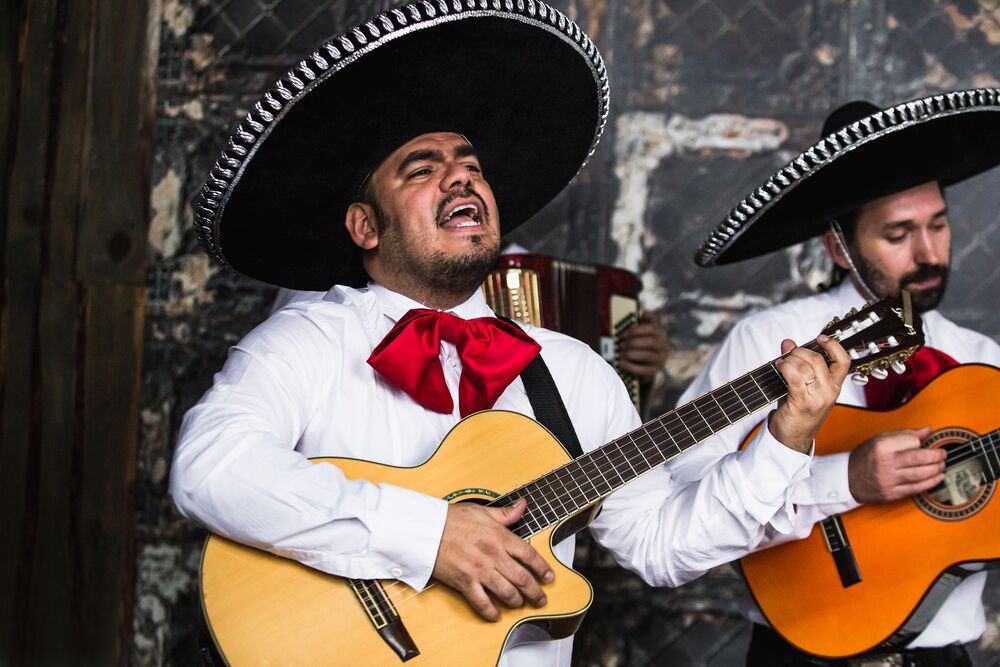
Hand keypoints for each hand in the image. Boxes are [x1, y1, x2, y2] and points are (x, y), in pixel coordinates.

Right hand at [431, 498, 553, 621]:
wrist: (426, 529)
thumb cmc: (452, 519)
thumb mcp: (482, 511)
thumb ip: (505, 513)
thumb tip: (522, 506)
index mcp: (499, 536)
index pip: (529, 555)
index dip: (542, 568)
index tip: (549, 577)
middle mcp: (493, 555)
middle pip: (522, 578)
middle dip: (535, 592)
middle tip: (541, 599)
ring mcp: (479, 570)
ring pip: (507, 592)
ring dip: (517, 601)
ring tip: (521, 604)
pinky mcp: (464, 582)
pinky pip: (482, 602)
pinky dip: (491, 612)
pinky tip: (496, 615)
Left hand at [619, 311, 668, 381]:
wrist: (647, 363)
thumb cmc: (643, 344)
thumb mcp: (643, 332)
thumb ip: (644, 322)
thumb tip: (646, 312)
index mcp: (661, 334)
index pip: (651, 329)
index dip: (636, 330)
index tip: (624, 333)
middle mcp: (664, 346)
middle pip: (650, 342)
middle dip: (633, 343)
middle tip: (621, 344)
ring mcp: (661, 360)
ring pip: (647, 355)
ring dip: (632, 354)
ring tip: (621, 353)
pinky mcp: (655, 371)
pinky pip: (644, 369)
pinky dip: (631, 366)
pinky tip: (622, 363)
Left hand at [768, 335, 849, 452]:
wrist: (792, 437)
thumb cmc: (797, 409)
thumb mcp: (802, 385)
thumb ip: (797, 363)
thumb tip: (788, 342)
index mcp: (835, 386)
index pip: (843, 361)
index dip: (833, 346)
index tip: (820, 337)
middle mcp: (830, 392)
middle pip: (818, 359)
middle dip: (800, 351)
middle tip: (789, 354)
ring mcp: (818, 398)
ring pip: (805, 366)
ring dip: (789, 359)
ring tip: (781, 362)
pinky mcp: (803, 403)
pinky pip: (795, 378)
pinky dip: (785, 367)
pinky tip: (779, 366)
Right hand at [848, 426, 943, 502]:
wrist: (847, 478)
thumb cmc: (865, 457)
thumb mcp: (879, 439)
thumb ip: (904, 434)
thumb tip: (927, 429)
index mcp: (882, 446)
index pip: (912, 441)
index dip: (920, 441)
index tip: (924, 443)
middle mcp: (885, 463)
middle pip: (919, 458)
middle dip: (936, 456)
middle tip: (943, 454)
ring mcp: (889, 480)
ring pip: (921, 474)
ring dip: (936, 469)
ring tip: (941, 465)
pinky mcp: (892, 493)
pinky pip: (916, 488)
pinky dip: (930, 483)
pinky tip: (938, 477)